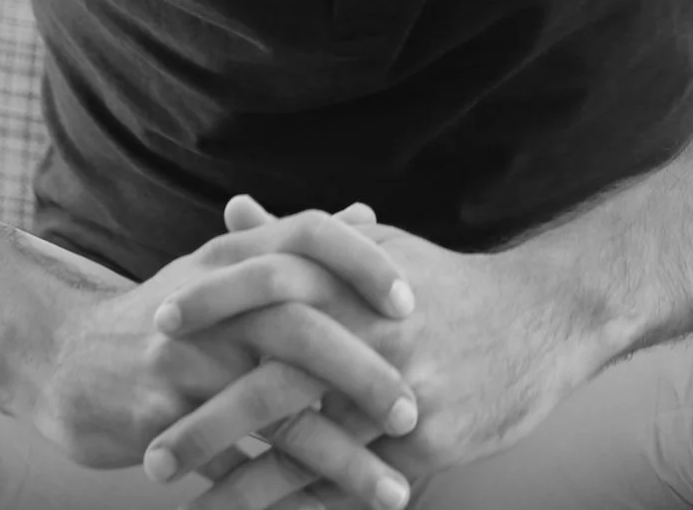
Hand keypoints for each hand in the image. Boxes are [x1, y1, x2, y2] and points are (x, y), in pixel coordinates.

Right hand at [22, 205, 418, 499]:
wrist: (61, 356)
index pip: (308, 235)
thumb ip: (294, 245)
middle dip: (364, 374)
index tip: (414, 304)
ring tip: (393, 489)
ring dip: (339, 456)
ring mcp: (182, 358)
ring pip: (274, 409)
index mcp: (233, 257)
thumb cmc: (165, 316)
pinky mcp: (161, 416)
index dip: (363, 263)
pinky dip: (284, 495)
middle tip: (415, 412)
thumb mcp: (223, 268)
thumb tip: (367, 213)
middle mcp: (210, 300)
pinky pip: (234, 463)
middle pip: (299, 326)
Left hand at [152, 199, 604, 509]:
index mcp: (354, 280)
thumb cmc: (444, 284)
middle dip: (205, 419)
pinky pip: (352, 482)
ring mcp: (397, 393)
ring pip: (307, 447)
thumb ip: (299, 236)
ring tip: (188, 506)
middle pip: (272, 380)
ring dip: (242, 484)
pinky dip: (302, 505)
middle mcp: (371, 334)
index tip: (154, 325)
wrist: (543, 320)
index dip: (210, 303)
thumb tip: (232, 212)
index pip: (266, 282)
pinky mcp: (425, 442)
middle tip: (149, 451)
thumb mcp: (372, 248)